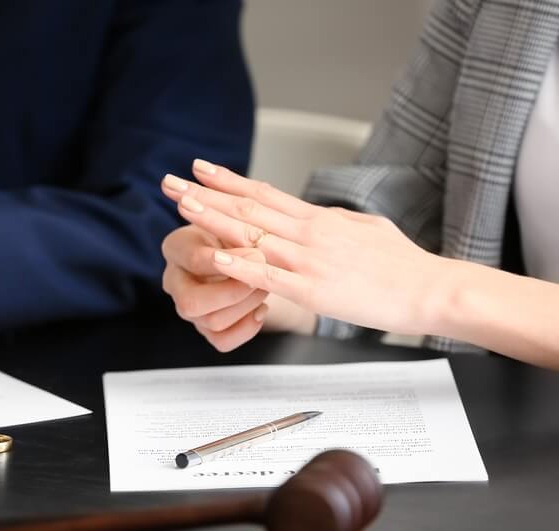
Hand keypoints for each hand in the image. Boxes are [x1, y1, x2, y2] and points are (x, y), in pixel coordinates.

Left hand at [160, 160, 447, 335]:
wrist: (431, 288)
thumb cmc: (402, 264)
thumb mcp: (365, 228)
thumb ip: (334, 222)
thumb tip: (317, 216)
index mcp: (319, 219)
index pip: (263, 194)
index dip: (228, 181)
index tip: (201, 169)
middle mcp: (309, 233)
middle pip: (247, 208)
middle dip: (205, 194)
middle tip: (172, 182)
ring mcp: (309, 260)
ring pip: (252, 235)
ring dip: (213, 220)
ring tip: (182, 206)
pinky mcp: (313, 289)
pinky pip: (269, 277)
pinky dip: (240, 266)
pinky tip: (215, 258)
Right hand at [161, 223, 269, 350]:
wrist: (241, 248)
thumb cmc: (235, 228)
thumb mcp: (235, 219)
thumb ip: (239, 230)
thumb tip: (256, 254)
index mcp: (176, 248)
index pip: (192, 259)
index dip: (225, 261)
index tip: (256, 253)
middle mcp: (174, 281)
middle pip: (190, 303)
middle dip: (232, 293)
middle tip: (259, 279)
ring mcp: (188, 309)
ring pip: (211, 322)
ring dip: (246, 306)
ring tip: (264, 288)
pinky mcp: (205, 328)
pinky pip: (222, 341)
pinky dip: (247, 328)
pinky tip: (261, 309)